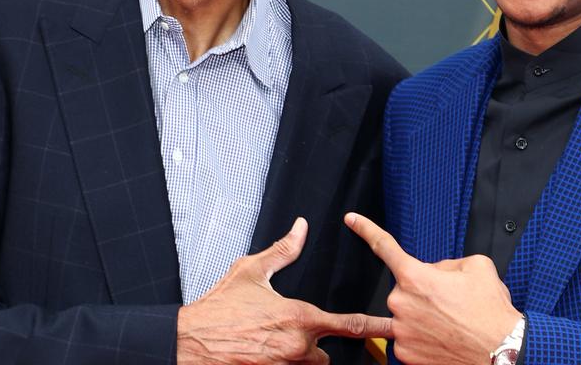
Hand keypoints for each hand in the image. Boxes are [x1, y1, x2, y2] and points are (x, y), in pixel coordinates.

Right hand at [177, 217, 393, 364]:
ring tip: (276, 344)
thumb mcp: (251, 271)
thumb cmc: (218, 310)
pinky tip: (267, 354)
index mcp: (299, 318)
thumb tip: (300, 229)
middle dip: (318, 347)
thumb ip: (283, 251)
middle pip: (327, 356)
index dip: (374, 327)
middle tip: (297, 336)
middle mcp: (296, 347)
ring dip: (300, 359)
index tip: (391, 328)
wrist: (189, 342)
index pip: (350, 325)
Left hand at [345, 213, 521, 364]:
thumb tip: (434, 273)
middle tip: (450, 302)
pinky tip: (444, 339)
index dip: (366, 229)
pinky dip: (424, 338)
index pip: (384, 246)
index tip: (351, 220)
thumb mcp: (476, 267)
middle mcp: (402, 304)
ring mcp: (401, 333)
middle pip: (405, 288)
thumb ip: (445, 264)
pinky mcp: (405, 356)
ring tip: (451, 324)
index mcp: (416, 277)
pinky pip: (408, 339)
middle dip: (424, 291)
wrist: (502, 352)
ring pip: (407, 315)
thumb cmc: (491, 312)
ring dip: (424, 316)